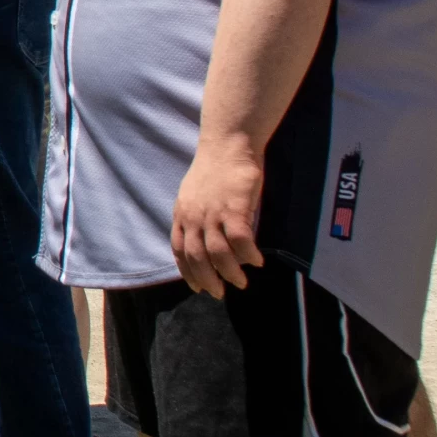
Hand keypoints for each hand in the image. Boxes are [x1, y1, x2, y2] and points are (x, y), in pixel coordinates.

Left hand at [169, 141, 264, 298]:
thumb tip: (204, 239)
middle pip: (197, 257)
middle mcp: (194, 216)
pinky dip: (248, 255)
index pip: (179, 250)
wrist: (228, 143)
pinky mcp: (235, 207)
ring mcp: (213, 212)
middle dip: (208, 280)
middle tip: (220, 293)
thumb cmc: (215, 168)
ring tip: (241, 281)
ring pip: (218, 254)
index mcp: (182, 213)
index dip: (188, 271)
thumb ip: (196, 216)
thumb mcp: (193, 194)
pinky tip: (256, 261)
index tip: (197, 287)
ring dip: (230, 272)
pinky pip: (241, 241)